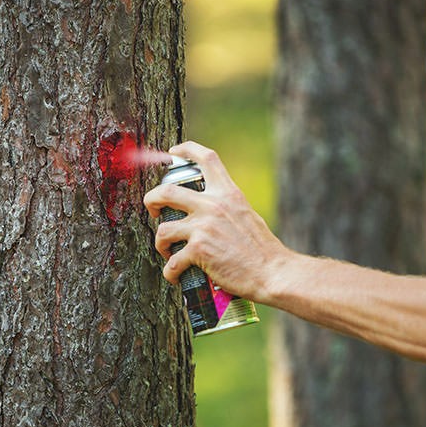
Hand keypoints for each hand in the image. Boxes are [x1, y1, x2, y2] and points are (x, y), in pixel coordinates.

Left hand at [143, 141, 290, 301]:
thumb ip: (228, 209)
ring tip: (168, 252)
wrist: (273, 272)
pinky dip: (170, 272)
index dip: (186, 150)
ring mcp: (204, 227)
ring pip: (163, 229)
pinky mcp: (199, 250)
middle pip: (166, 191)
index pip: (207, 158)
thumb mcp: (248, 216)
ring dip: (160, 243)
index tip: (173, 153)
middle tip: (153, 211)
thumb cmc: (264, 251)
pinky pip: (172, 262)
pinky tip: (176, 276)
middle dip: (151, 200)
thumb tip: (208, 215)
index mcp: (228, 194)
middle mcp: (213, 205)